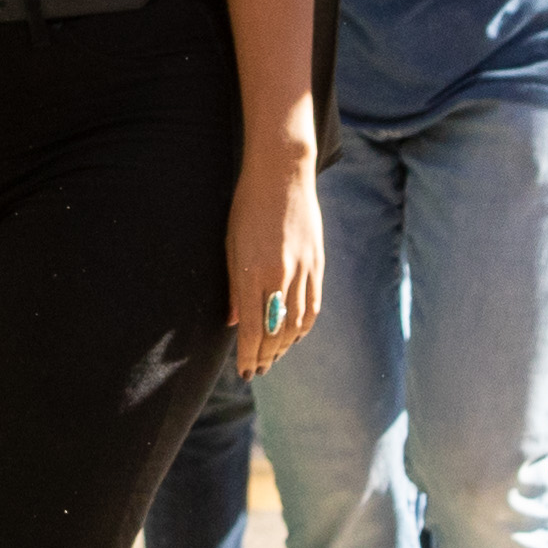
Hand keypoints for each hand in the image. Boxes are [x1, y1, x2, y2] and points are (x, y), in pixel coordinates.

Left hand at [225, 143, 322, 378]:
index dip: (248, 355)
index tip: (244, 372)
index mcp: (252, 273)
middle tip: (257, 370)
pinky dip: (303, 326)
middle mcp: (279, 277)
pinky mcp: (317, 264)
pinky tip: (295, 335)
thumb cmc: (247, 208)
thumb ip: (233, 288)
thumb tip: (233, 322)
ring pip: (296, 323)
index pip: (251, 329)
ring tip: (273, 357)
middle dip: (265, 356)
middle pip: (274, 332)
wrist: (282, 176)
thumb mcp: (231, 247)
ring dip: (284, 346)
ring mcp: (302, 271)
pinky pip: (313, 305)